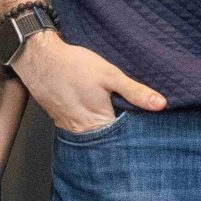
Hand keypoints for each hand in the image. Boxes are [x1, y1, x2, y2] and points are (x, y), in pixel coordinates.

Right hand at [14, 30, 165, 132]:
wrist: (40, 59)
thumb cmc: (75, 66)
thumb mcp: (110, 75)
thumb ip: (135, 92)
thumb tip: (160, 105)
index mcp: (98, 123)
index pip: (124, 140)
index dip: (137, 137)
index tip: (151, 133)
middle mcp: (83, 131)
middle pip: (108, 141)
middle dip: (123, 137)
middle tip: (139, 128)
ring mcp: (70, 127)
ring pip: (94, 136)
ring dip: (106, 132)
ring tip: (121, 122)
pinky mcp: (61, 121)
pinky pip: (81, 129)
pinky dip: (92, 125)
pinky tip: (99, 115)